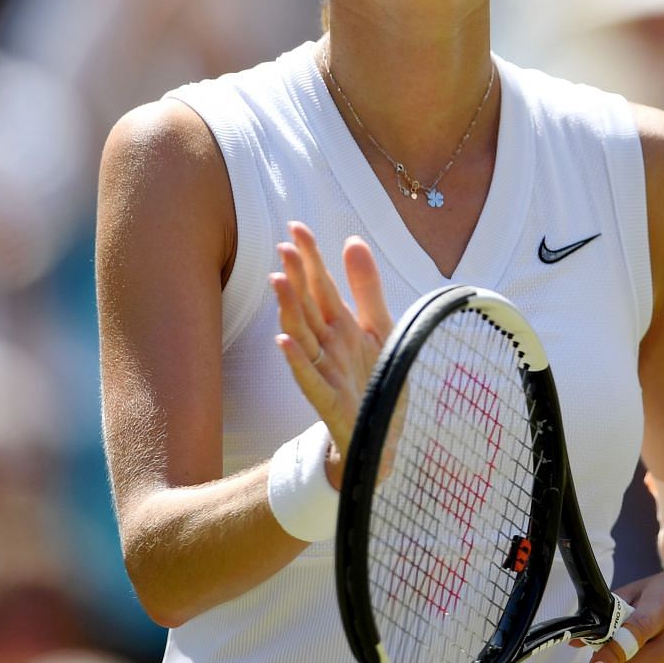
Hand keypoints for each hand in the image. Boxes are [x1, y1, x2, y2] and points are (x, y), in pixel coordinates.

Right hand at [270, 222, 391, 483]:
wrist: (384, 435)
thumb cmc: (377, 381)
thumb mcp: (380, 327)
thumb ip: (366, 287)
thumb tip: (351, 241)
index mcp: (340, 324)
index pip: (320, 284)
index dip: (309, 257)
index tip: (295, 227)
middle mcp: (328, 344)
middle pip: (307, 305)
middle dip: (296, 276)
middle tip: (284, 247)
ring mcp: (325, 371)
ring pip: (301, 336)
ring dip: (288, 310)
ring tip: (278, 282)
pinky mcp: (329, 400)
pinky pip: (309, 379)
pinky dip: (296, 360)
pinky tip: (283, 342)